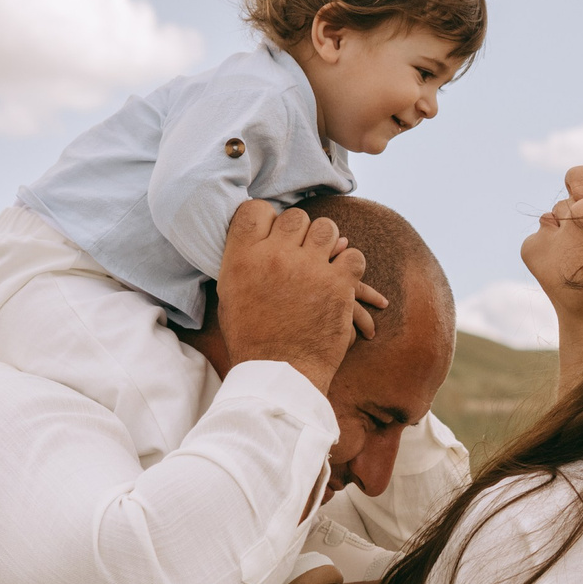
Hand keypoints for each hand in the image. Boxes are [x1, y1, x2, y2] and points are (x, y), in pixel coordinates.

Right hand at [212, 200, 386, 392]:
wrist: (278, 373)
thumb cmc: (252, 337)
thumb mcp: (230, 295)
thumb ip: (243, 262)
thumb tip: (259, 239)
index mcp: (242, 258)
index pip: (254, 210)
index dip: (266, 218)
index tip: (272, 231)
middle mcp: (273, 256)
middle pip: (294, 217)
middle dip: (299, 232)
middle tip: (300, 251)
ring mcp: (308, 268)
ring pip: (326, 229)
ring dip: (327, 243)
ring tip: (323, 261)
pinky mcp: (338, 285)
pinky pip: (352, 255)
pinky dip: (350, 264)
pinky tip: (343, 277)